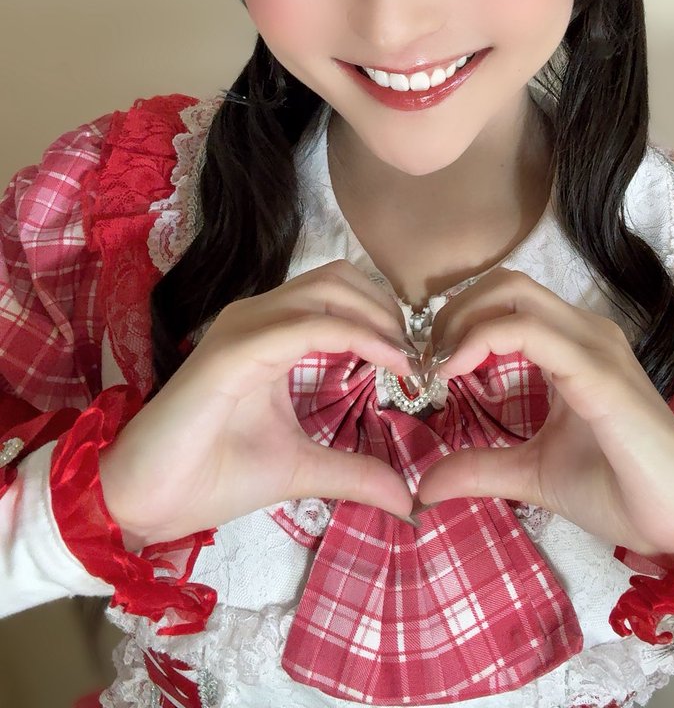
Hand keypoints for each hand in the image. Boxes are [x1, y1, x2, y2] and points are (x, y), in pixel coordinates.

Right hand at [97, 260, 419, 547]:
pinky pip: (307, 325)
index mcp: (270, 333)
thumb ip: (354, 472)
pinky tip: (388, 365)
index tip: (420, 364)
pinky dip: (356, 336)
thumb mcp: (301, 470)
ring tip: (406, 361)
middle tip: (417, 359)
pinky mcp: (232, 350)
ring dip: (378, 318)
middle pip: (340, 279)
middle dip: (388, 311)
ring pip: (328, 290)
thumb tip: (408, 497)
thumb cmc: (211, 476)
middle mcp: (256, 318)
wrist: (146, 502)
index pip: (339, 294)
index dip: (386, 318)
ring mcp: (243, 327)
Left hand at [414, 268, 673, 564]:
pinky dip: (483, 340)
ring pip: (515, 294)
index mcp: (573, 347)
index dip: (459, 321)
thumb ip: (482, 467)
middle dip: (454, 312)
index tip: (428, 368)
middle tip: (428, 360)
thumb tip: (425, 484)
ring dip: (463, 321)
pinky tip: (457, 374)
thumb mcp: (532, 475)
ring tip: (438, 367)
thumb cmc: (619, 491)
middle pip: (506, 283)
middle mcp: (585, 333)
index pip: (508, 299)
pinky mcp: (598, 372)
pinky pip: (531, 332)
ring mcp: (595, 347)